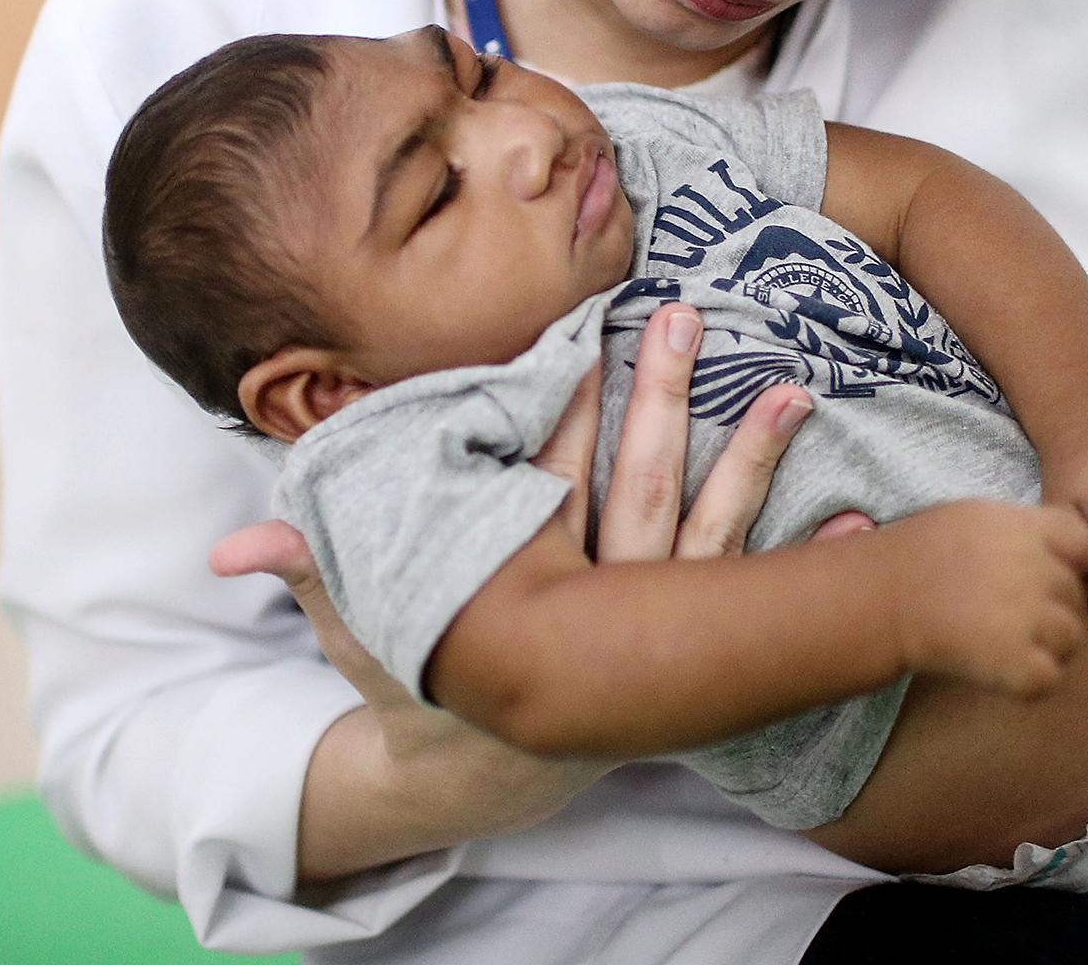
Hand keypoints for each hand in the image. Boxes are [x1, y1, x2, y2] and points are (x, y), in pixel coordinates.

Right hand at [209, 303, 819, 766]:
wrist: (494, 771)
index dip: (564, 408)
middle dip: (658, 401)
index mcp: (518, 587)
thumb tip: (231, 550)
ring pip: (705, 529)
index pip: (541, 482)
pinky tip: (856, 518)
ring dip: (750, 461)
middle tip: (681, 315)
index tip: (585, 332)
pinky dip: (805, 560)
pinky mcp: (693, 640)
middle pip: (630, 489)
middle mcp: (594, 606)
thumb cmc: (432, 678)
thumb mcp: (368, 632)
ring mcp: (652, 624)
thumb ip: (312, 578)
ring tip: (799, 392)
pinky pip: (759, 593)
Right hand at [886, 501, 1087, 696]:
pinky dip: (1029, 680)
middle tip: (1005, 613)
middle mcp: (1036, 569)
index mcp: (1027, 528)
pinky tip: (996, 665)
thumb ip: (1028, 529)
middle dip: (1053, 607)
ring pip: (1073, 638)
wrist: (878, 598)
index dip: (1075, 563)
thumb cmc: (920, 555)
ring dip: (1047, 645)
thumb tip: (1076, 550)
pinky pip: (1050, 677)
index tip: (1048, 575)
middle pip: (1078, 595)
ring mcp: (1029, 617)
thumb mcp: (978, 517)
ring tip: (1001, 639)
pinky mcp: (1017, 664)